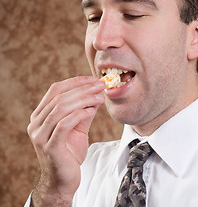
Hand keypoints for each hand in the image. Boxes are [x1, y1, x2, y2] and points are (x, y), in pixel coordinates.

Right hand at [27, 76, 104, 205]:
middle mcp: (36, 123)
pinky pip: (64, 125)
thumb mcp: (78, 127)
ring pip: (61, 108)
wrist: (63, 179)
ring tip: (100, 96)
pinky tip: (92, 110)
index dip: (75, 81)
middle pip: (59, 97)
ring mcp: (40, 135)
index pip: (55, 90)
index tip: (93, 79)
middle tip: (100, 85)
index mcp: (40, 115)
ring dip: (84, 99)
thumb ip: (84, 111)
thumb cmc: (69, 152)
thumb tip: (96, 94)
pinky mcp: (50, 147)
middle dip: (83, 88)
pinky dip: (79, 114)